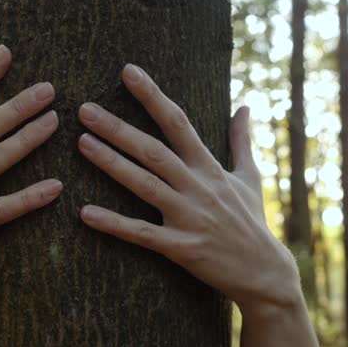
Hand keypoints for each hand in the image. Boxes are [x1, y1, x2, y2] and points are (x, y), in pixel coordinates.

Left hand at [77, 64, 300, 315]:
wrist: (265, 273)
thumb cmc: (251, 222)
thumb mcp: (250, 177)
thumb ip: (241, 141)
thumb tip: (245, 107)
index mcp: (209, 167)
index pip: (178, 122)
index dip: (152, 96)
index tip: (128, 72)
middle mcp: (198, 186)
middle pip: (153, 151)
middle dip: (118, 128)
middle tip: (85, 110)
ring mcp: (189, 216)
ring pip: (144, 184)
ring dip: (112, 163)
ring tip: (82, 143)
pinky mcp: (181, 247)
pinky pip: (142, 234)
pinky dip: (114, 224)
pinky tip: (85, 213)